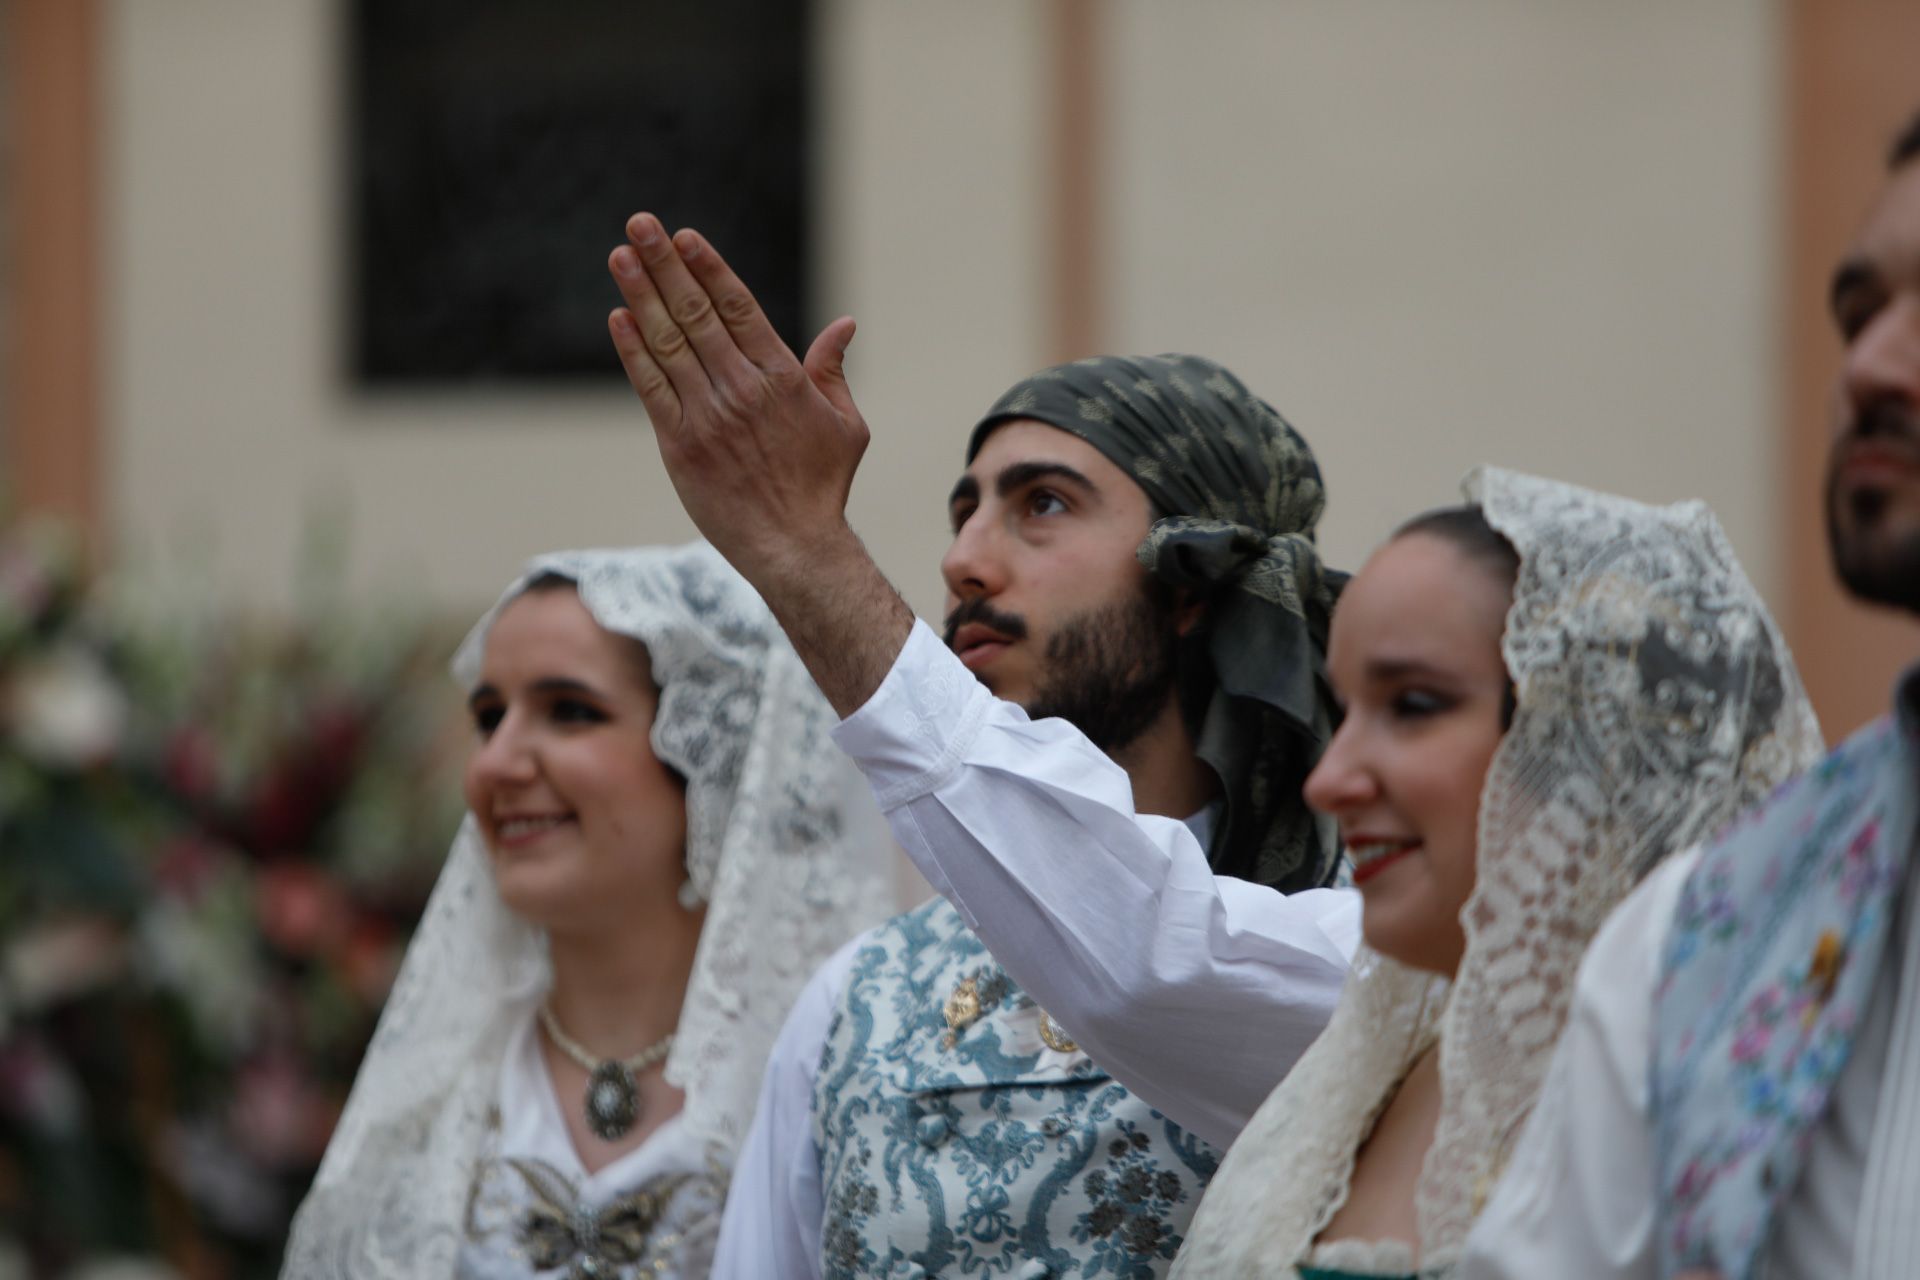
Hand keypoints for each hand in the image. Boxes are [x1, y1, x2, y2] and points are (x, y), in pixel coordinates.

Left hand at [606, 213, 867, 585]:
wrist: (794, 546)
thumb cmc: (823, 485)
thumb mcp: (846, 424)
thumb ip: (832, 371)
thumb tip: (844, 325)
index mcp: (782, 377)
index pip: (739, 308)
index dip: (709, 269)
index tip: (685, 236)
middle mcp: (742, 389)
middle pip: (696, 313)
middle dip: (665, 264)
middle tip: (640, 223)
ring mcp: (708, 416)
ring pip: (668, 342)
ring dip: (641, 295)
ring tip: (620, 255)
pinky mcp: (680, 444)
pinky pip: (651, 388)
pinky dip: (634, 351)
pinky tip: (619, 317)